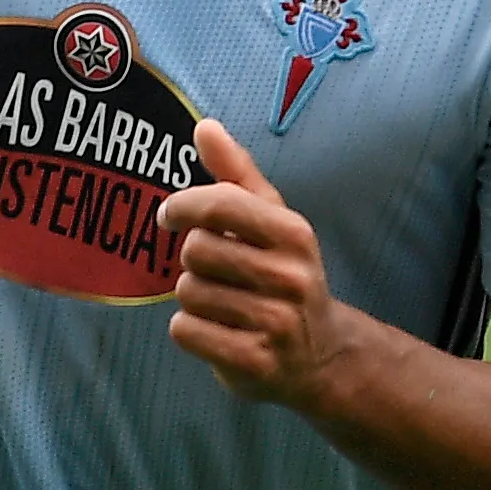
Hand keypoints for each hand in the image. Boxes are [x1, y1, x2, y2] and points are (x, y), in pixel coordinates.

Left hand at [157, 119, 349, 406]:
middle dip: (194, 260)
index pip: (220, 204)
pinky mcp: (254, 362)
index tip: (169, 216)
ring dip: (193, 296)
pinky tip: (216, 330)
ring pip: (188, 291)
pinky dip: (189, 329)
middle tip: (215, 271)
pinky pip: (185, 330)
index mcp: (294, 233)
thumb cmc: (284, 275)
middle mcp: (290, 277)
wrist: (321, 356)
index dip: (182, 205)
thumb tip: (204, 127)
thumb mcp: (271, 220)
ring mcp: (275, 323)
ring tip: (222, 303)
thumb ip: (236, 173)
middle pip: (195, 250)